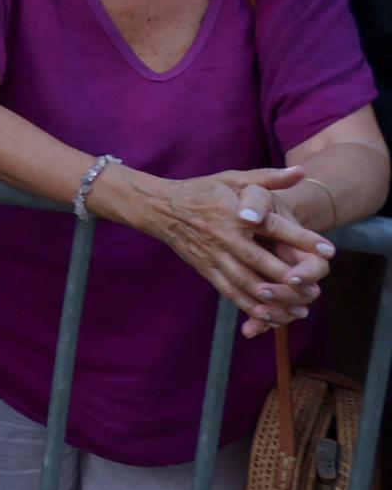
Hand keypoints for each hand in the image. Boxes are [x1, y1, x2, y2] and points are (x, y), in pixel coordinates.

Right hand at [140, 167, 331, 335]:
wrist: (161, 208)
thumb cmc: (203, 191)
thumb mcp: (233, 178)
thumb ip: (268, 178)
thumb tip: (300, 172)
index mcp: (234, 212)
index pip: (272, 226)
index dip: (300, 238)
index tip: (329, 249)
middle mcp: (224, 236)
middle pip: (260, 261)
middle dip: (289, 277)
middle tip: (316, 288)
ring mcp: (214, 255)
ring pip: (246, 282)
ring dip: (274, 299)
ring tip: (301, 308)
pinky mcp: (206, 270)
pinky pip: (230, 292)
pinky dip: (250, 307)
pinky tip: (271, 316)